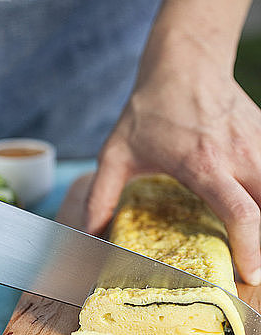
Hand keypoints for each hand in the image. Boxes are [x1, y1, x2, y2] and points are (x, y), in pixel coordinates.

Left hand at [86, 32, 260, 284]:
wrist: (186, 60)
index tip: (252, 274)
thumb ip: (101, 195)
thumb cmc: (151, 107)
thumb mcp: (117, 152)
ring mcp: (258, 143)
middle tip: (254, 265)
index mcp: (204, 165)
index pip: (241, 214)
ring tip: (254, 236)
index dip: (251, 249)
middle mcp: (239, 155)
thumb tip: (90, 233)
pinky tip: (254, 200)